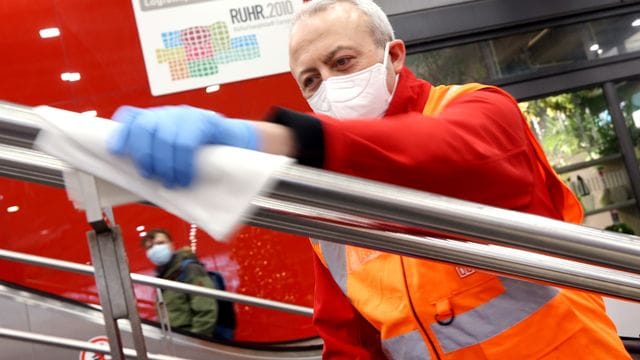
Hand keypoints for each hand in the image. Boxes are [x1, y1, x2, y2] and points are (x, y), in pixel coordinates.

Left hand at [109, 105, 258, 186]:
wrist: (239, 144)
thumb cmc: (205, 155)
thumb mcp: (176, 154)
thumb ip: (158, 159)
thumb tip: (138, 179)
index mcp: (158, 119)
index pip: (131, 117)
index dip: (121, 133)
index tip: (115, 151)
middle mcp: (169, 113)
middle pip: (145, 127)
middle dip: (145, 155)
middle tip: (152, 176)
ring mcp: (187, 115)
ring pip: (165, 136)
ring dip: (165, 164)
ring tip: (172, 182)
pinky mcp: (205, 121)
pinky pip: (187, 141)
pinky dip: (183, 163)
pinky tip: (186, 176)